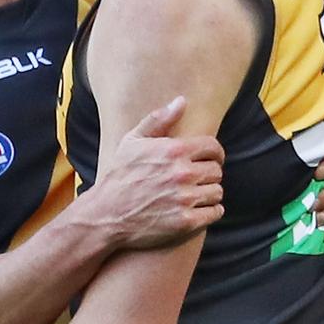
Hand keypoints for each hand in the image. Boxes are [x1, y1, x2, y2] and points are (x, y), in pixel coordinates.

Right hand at [88, 96, 223, 248]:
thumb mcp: (132, 141)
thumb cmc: (119, 176)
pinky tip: (197, 210)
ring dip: (208, 194)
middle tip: (196, 180)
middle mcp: (182, 173)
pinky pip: (214, 212)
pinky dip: (209, 212)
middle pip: (216, 171)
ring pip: (217, 192)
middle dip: (208, 174)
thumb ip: (159, 119)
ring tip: (194, 195)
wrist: (106, 214)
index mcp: (173, 150)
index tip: (209, 159)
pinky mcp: (186, 222)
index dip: (213, 153)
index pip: (213, 147)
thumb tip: (181, 101)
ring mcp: (185, 199)